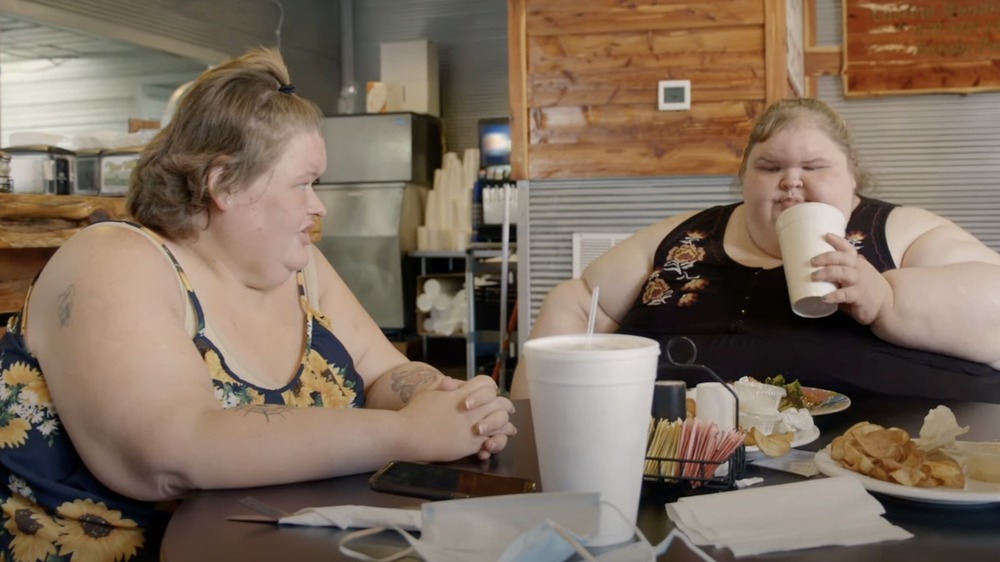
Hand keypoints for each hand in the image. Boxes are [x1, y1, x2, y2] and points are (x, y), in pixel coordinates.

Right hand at [398, 375, 515, 461]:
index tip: (494, 393)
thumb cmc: (414, 413)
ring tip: (509, 429)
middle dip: (505, 406)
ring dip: (506, 425)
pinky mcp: (469, 445)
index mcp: (461, 394)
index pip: (486, 384)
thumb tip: (451, 382)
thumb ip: (441, 386)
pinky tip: (495, 442)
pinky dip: (495, 442)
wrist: (407, 435)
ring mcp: (471, 428)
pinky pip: (490, 442)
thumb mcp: (428, 393)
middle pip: (499, 404)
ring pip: (500, 424)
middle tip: (509, 410)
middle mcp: (470, 410)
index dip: (491, 388)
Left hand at [812, 233, 891, 324]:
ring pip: (843, 272)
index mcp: (856, 262)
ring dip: (827, 273)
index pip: (847, 248)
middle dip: (826, 257)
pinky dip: (834, 295)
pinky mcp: (859, 296)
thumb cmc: (865, 288)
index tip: (825, 235)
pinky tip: (824, 298)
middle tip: (812, 261)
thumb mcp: (855, 275)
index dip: (837, 240)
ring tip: (813, 276)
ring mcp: (859, 282)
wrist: (887, 303)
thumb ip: (838, 272)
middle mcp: (858, 269)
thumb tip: (813, 271)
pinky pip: (845, 294)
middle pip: (842, 257)